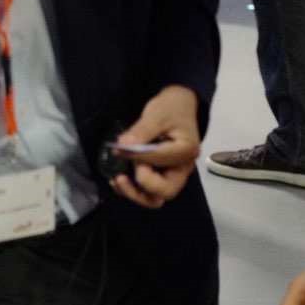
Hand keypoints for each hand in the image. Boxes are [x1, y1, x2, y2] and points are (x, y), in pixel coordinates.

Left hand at [110, 85, 200, 208]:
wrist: (178, 106)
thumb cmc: (171, 108)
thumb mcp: (156, 114)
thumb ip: (141, 132)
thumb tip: (122, 145)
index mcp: (186, 151)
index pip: (160, 161)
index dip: (137, 157)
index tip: (122, 147)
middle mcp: (183, 168)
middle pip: (165, 192)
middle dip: (141, 186)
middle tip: (123, 173)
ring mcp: (174, 175)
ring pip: (156, 198)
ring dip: (135, 194)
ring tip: (117, 180)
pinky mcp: (163, 176)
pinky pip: (149, 193)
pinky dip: (133, 191)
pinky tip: (118, 180)